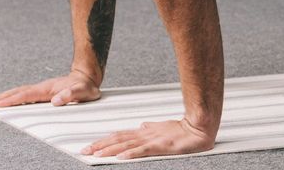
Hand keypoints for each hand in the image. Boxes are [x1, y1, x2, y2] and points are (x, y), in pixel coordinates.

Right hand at [0, 69, 100, 107]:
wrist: (87, 77)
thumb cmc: (86, 87)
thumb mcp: (83, 92)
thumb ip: (72, 95)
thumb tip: (57, 100)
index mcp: (47, 88)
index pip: (26, 95)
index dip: (12, 100)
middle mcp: (41, 88)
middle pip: (17, 92)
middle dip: (1, 98)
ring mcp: (41, 89)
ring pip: (18, 92)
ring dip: (4, 97)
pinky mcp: (42, 92)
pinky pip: (24, 95)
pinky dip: (12, 98)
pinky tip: (6, 102)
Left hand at [80, 118, 215, 159]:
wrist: (198, 127)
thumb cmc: (182, 129)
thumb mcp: (162, 128)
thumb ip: (151, 128)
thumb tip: (142, 126)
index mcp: (144, 132)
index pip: (119, 136)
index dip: (104, 140)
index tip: (91, 145)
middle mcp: (144, 134)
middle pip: (118, 140)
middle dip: (100, 145)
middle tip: (85, 151)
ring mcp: (152, 140)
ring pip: (126, 145)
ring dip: (110, 150)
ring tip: (97, 154)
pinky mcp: (161, 146)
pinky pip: (143, 150)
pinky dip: (131, 154)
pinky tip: (121, 157)